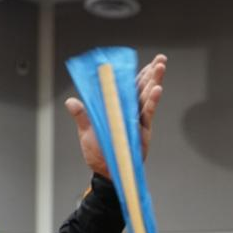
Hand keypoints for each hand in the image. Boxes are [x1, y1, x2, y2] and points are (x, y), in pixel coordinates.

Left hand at [65, 54, 166, 178]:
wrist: (106, 172)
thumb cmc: (97, 153)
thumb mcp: (86, 132)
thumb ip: (82, 116)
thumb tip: (71, 102)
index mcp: (117, 108)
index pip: (129, 86)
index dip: (138, 74)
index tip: (145, 62)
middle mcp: (129, 112)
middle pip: (142, 88)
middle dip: (152, 73)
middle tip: (161, 59)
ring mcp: (137, 120)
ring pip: (148, 96)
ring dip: (155, 81)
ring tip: (161, 68)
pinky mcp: (143, 130)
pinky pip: (148, 113)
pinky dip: (152, 102)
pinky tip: (158, 90)